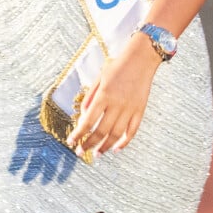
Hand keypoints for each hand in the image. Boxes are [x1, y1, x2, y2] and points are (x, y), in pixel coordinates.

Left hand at [67, 33, 161, 157]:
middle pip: (101, 132)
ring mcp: (130, 109)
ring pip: (116, 135)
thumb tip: (84, 116)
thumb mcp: (99, 77)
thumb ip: (90, 97)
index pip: (88, 121)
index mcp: (104, 95)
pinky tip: (116, 148)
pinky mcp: (140, 110)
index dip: (78, 134)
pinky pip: (132, 131)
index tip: (71, 142)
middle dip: (88, 144)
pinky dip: (124, 142)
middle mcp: (117, 104)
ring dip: (105, 147)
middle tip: (80, 152)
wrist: (141, 58)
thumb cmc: (118, 66)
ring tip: (97, 154)